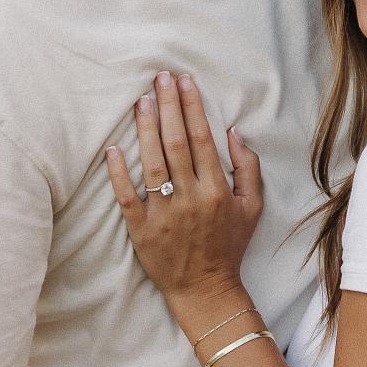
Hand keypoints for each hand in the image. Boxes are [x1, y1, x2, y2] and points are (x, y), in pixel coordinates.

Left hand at [106, 72, 262, 315]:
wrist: (205, 289)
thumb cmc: (229, 245)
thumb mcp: (253, 208)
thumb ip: (248, 168)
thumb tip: (233, 132)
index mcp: (217, 190)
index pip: (202, 138)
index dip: (191, 107)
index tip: (184, 82)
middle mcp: (190, 198)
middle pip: (175, 143)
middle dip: (168, 106)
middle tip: (159, 78)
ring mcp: (164, 214)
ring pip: (152, 163)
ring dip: (145, 129)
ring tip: (141, 101)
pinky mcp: (141, 230)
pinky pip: (127, 196)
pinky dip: (119, 172)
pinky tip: (113, 148)